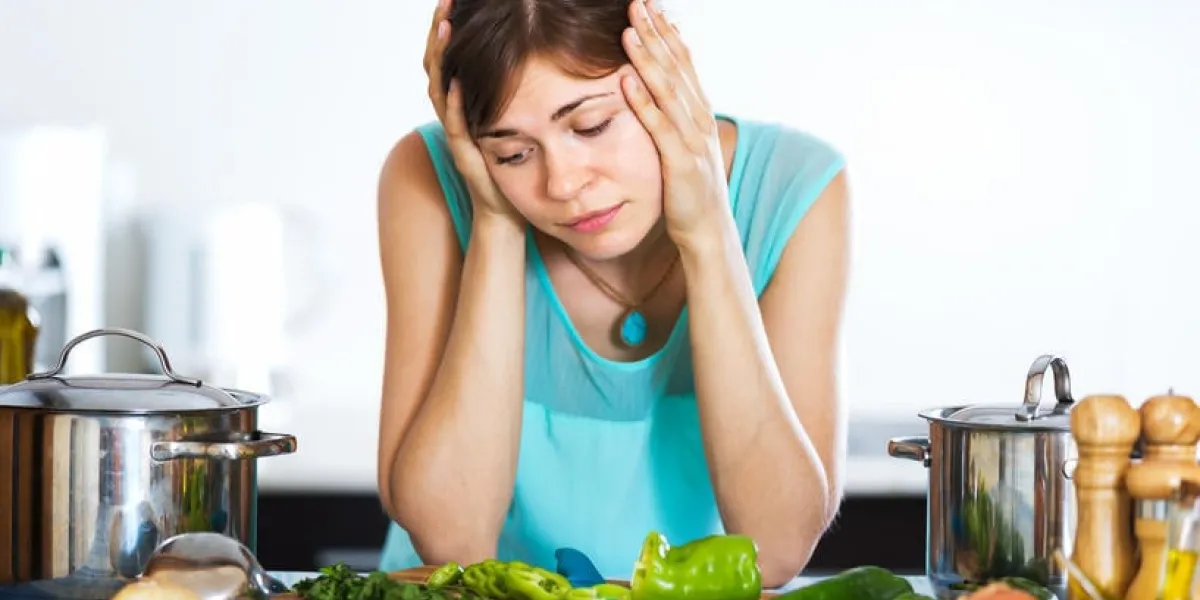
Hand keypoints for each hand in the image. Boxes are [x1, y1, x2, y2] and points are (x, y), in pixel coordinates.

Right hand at [423, 0, 522, 223]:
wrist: (506, 213)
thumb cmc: (515, 167)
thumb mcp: (513, 119)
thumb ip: (515, 92)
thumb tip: (539, 54)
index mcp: (465, 103)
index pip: (450, 58)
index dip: (448, 29)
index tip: (453, 0)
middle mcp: (455, 114)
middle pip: (438, 66)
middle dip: (440, 32)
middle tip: (444, 2)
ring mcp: (458, 134)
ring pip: (440, 90)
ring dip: (442, 59)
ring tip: (445, 29)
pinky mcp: (467, 155)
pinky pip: (456, 126)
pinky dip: (455, 104)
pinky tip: (458, 83)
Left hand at [620, 0, 731, 248]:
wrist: (707, 232)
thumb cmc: (689, 191)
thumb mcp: (685, 146)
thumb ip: (675, 117)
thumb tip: (657, 90)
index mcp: (699, 114)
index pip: (684, 63)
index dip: (668, 33)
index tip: (653, 6)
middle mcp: (699, 121)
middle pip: (676, 68)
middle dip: (656, 33)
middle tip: (638, 3)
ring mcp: (692, 141)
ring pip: (668, 91)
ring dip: (648, 59)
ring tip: (628, 31)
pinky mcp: (680, 163)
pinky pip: (659, 128)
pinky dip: (643, 103)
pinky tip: (627, 81)